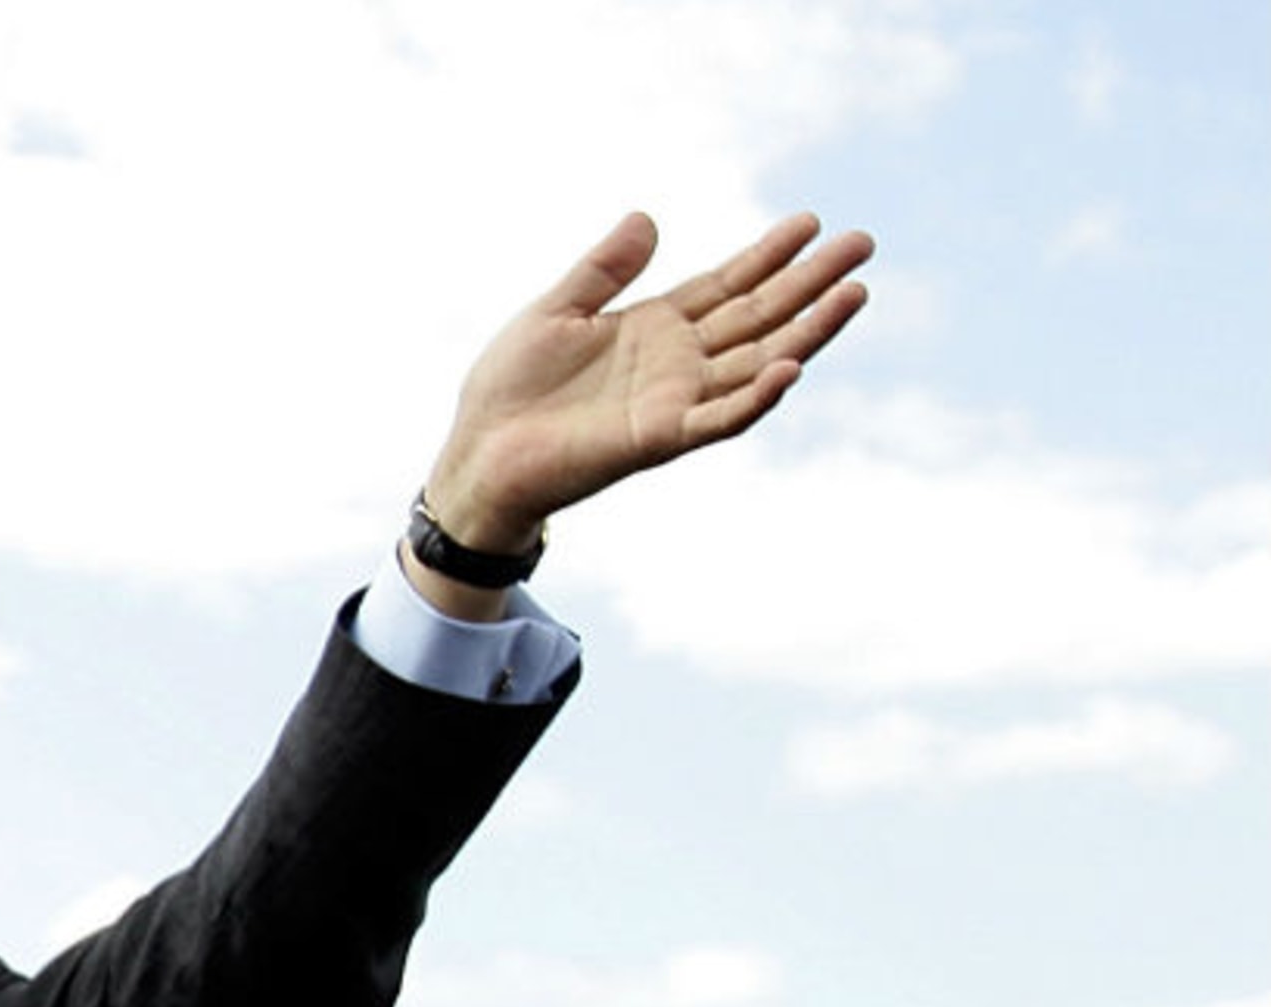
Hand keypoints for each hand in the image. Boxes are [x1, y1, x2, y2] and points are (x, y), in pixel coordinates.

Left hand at [421, 210, 874, 559]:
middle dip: (810, 282)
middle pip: (759, 316)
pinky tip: (792, 366)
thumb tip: (646, 217)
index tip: (812, 222)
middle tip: (863, 245)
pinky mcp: (657, 439)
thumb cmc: (509, 390)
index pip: (727, 285)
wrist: (479, 453)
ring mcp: (674, 402)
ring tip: (853, 294)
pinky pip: (719, 419)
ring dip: (807, 333)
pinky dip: (756, 396)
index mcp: (654, 328)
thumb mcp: (555, 311)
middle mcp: (676, 364)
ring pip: (757, 363)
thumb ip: (603, 269)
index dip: (769, 255)